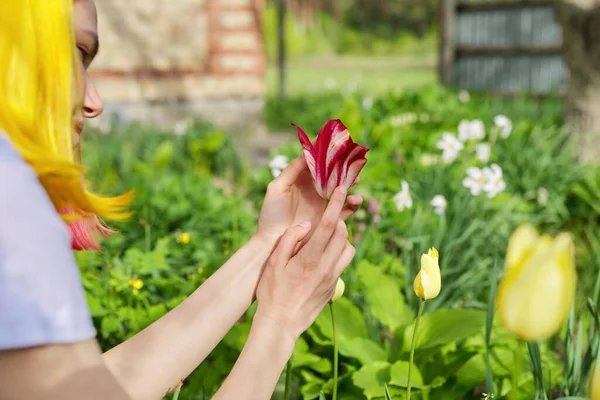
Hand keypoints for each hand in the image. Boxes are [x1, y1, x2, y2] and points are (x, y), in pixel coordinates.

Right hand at [255, 188, 355, 339]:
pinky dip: (339, 253)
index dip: (337, 203)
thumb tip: (305, 224)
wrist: (281, 324)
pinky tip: (324, 255)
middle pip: (344, 234)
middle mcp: (326, 266)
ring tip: (326, 237)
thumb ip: (290, 239)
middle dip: (339, 220)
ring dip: (341, 238)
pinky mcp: (333, 287)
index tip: (342, 189)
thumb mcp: (274, 263)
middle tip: (328, 216)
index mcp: (310, 257)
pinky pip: (343, 263)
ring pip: (348, 249)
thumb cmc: (272, 291)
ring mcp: (332, 278)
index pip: (330, 224)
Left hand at [256, 157, 362, 244]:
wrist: (274, 242)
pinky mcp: (329, 217)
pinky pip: (346, 208)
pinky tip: (355, 200)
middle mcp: (314, 187)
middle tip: (353, 161)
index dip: (327, 151)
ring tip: (356, 182)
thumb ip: (292, 169)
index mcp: (301, 177)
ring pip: (342, 187)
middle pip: (333, 171)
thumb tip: (308, 151)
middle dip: (344, 165)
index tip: (338, 142)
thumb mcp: (277, 188)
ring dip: (351, 182)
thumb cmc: (271, 214)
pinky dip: (353, 203)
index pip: (317, 159)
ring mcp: (322, 202)